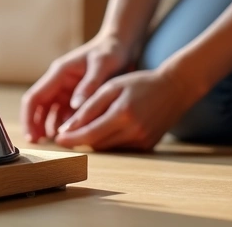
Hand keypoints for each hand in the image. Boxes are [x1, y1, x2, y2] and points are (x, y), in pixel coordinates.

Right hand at [19, 35, 134, 142]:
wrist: (122, 45)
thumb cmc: (111, 51)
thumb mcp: (102, 66)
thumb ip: (89, 85)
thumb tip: (75, 106)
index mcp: (59, 73)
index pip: (34, 98)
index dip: (29, 118)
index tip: (31, 137)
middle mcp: (58, 82)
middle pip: (38, 108)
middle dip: (35, 126)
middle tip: (40, 146)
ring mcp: (66, 90)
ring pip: (50, 113)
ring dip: (50, 128)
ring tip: (57, 145)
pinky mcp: (76, 96)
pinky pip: (66, 114)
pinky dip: (65, 126)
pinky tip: (72, 137)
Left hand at [51, 67, 197, 151]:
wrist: (175, 89)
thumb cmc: (139, 83)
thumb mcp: (111, 88)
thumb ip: (89, 107)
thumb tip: (67, 128)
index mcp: (123, 115)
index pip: (89, 134)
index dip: (71, 138)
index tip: (57, 138)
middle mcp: (134, 132)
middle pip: (97, 143)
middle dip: (79, 139)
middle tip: (65, 133)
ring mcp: (143, 141)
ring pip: (107, 147)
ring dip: (93, 140)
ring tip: (83, 128)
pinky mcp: (147, 146)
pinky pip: (120, 147)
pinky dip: (109, 140)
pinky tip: (105, 128)